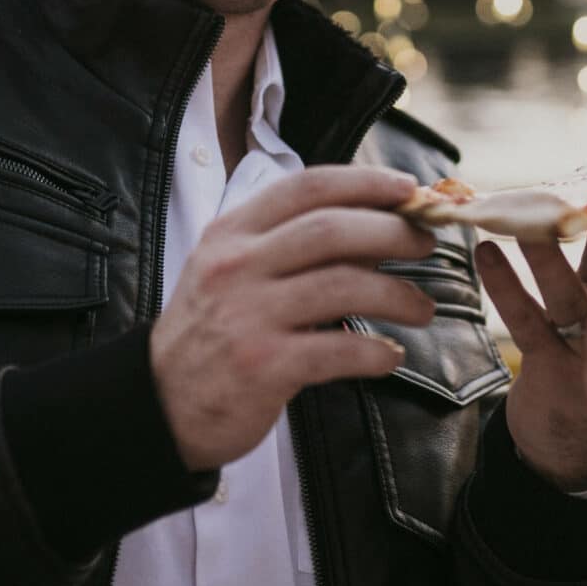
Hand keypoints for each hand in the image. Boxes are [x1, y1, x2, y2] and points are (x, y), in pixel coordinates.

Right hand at [150, 165, 437, 471]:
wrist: (160, 403)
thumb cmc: (212, 331)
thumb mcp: (232, 269)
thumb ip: (289, 243)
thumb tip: (376, 221)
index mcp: (232, 233)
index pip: (307, 188)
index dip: (366, 182)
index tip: (409, 188)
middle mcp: (236, 266)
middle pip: (332, 230)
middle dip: (393, 231)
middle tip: (427, 244)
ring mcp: (247, 316)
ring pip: (343, 286)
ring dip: (397, 294)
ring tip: (423, 308)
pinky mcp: (262, 366)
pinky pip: (337, 350)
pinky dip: (375, 352)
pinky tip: (391, 355)